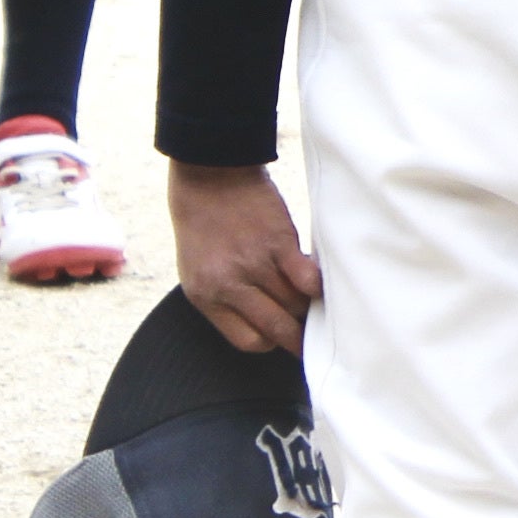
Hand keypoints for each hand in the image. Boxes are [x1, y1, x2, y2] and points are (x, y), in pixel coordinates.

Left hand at [169, 161, 322, 354]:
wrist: (208, 175)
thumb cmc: (203, 224)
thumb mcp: (198, 271)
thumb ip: (225, 298)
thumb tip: (264, 323)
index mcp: (206, 296)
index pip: (248, 341)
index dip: (270, 341)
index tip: (281, 333)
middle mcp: (230, 285)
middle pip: (277, 329)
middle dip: (298, 339)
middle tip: (312, 339)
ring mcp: (256, 264)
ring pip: (295, 305)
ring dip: (309, 309)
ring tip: (317, 306)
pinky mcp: (279, 242)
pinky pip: (307, 279)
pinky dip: (318, 286)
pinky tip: (319, 283)